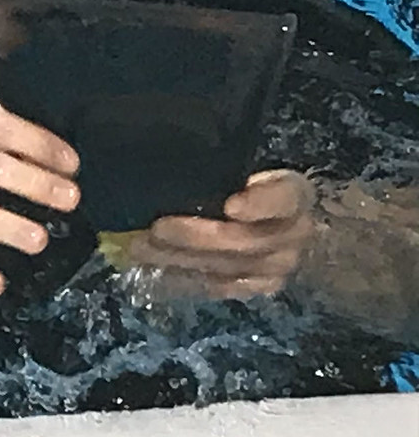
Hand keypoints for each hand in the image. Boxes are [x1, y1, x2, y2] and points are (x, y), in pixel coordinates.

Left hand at [123, 169, 316, 298]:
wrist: (267, 218)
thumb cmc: (240, 180)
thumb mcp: (235, 164)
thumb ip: (216, 164)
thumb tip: (168, 149)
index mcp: (292, 193)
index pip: (283, 198)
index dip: (259, 204)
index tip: (230, 206)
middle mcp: (294, 232)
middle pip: (247, 241)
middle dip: (197, 237)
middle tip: (156, 229)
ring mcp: (280, 264)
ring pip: (230, 269)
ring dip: (182, 259)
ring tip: (141, 248)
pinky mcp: (260, 285)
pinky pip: (222, 287)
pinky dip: (186, 277)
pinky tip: (157, 268)